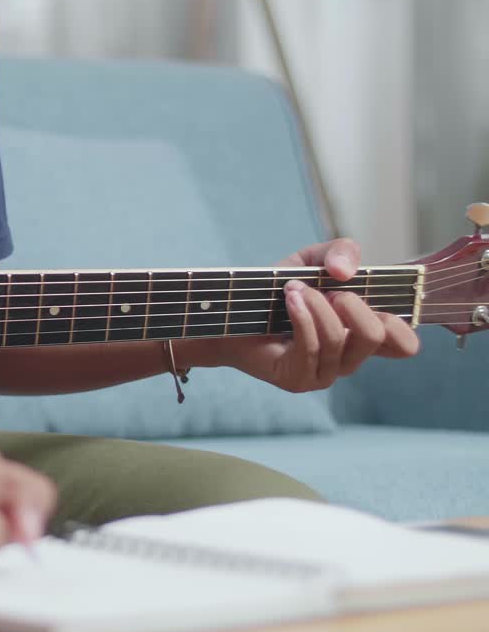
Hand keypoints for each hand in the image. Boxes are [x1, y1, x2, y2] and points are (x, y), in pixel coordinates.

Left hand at [192, 238, 420, 392]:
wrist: (228, 314)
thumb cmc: (274, 291)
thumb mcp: (312, 260)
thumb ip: (340, 252)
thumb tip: (347, 272)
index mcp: (360, 336)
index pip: (404, 344)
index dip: (400, 323)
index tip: (374, 298)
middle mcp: (347, 359)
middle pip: (378, 336)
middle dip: (354, 304)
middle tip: (329, 291)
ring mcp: (324, 374)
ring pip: (341, 339)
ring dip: (318, 305)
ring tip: (294, 289)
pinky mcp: (297, 379)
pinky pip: (312, 347)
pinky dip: (302, 316)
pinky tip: (290, 299)